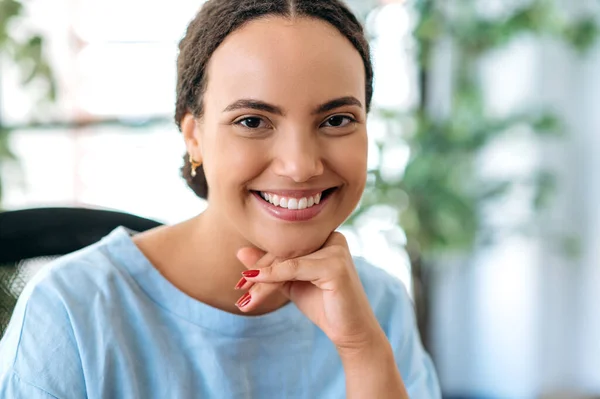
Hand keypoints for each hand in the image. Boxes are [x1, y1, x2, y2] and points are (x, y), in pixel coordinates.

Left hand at [235, 232, 384, 350]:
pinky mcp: (335, 266)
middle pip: (285, 250)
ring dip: (261, 279)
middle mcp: (333, 238)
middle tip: (239, 289)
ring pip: (287, 260)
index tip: (241, 279)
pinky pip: (294, 268)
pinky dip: (272, 277)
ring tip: (244, 297)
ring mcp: (336, 250)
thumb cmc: (324, 305)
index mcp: (326, 237)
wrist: (351, 332)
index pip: (287, 244)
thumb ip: (270, 267)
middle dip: (259, 271)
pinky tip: (255, 285)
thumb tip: (240, 252)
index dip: (262, 261)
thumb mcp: (291, 282)